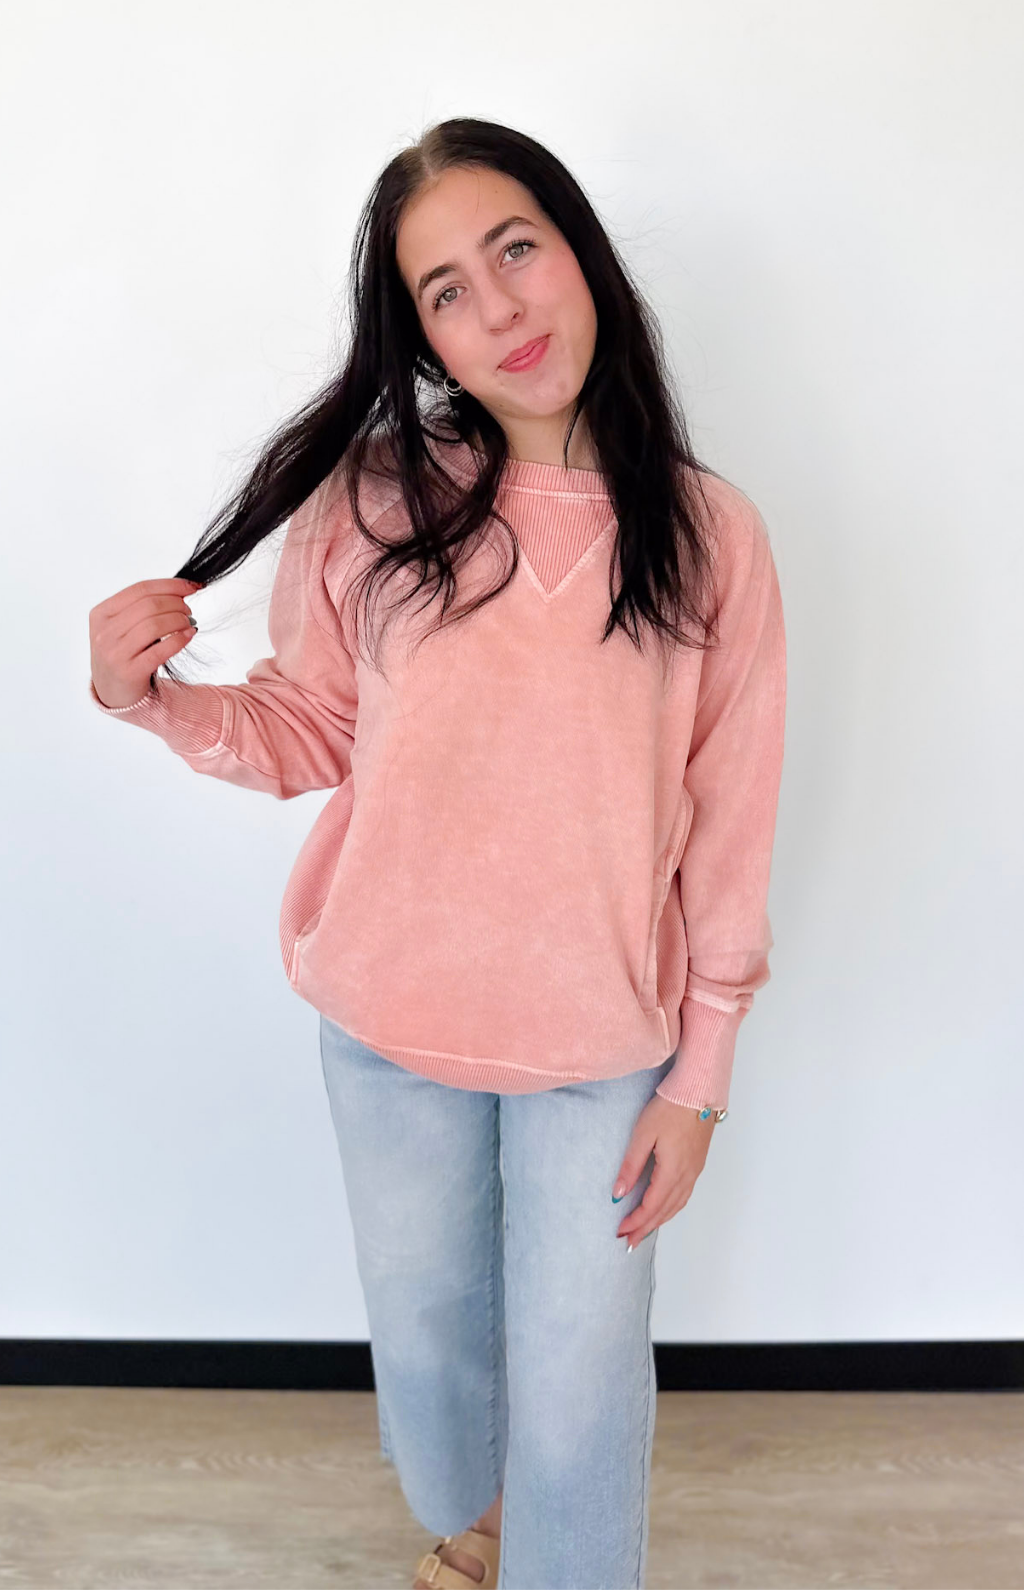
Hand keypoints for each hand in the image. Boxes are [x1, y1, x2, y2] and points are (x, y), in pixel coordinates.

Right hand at [89, 577, 202, 707]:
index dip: (170, 586)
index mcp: (101, 614)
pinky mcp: (130, 672)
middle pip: (149, 605)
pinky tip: (188, 635)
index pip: (140, 590)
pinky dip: (179, 640)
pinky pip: (160, 650)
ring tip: (188, 624)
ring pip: (155, 625)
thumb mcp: (121, 627)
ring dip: (179, 621)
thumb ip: (142, 608)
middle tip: (188, 611)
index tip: (191, 587)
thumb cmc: (122, 654)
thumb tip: (181, 590)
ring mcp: (115, 653)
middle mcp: (105, 632)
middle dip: (176, 604)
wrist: (112, 692)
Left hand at [612, 1094, 716, 1247]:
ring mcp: (695, 1171)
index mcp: (672, 1171)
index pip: (651, 1206)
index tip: (620, 1232)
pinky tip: (663, 1209)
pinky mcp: (697, 1164)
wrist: (699, 1091)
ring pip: (676, 1205)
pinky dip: (671, 1208)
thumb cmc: (670, 1108)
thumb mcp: (643, 1134)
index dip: (635, 1222)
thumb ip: (631, 1165)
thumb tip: (618, 1194)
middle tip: (629, 1243)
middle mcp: (687, 1176)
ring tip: (643, 1232)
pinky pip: (684, 1195)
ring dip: (659, 1221)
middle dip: (645, 1228)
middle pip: (664, 1211)